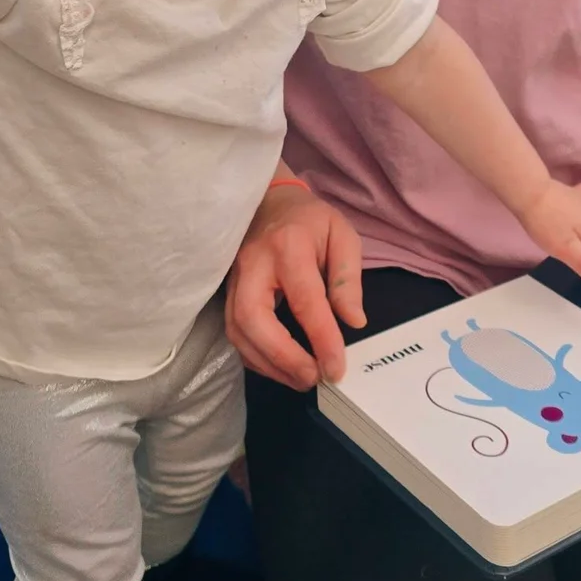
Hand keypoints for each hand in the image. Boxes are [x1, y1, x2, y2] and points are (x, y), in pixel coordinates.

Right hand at [225, 186, 364, 390]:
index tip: (336, 367)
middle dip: (282, 357)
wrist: (271, 202)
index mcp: (288, 245)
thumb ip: (347, 278)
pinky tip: (280, 367)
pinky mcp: (226, 293)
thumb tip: (353, 321)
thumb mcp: (342, 235)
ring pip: (237, 330)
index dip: (321, 337)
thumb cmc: (310, 220)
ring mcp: (234, 278)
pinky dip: (256, 357)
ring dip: (268, 364)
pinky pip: (234, 333)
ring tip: (301, 379)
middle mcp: (254, 263)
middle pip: (253, 318)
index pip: (304, 298)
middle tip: (312, 378)